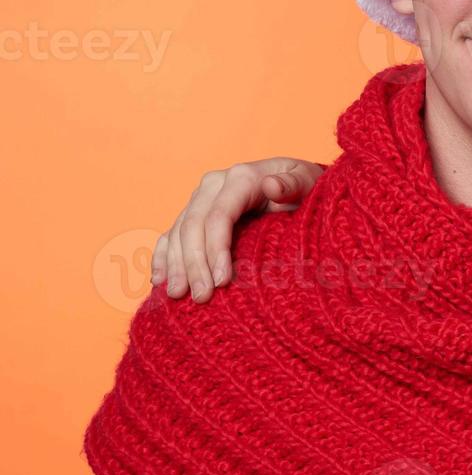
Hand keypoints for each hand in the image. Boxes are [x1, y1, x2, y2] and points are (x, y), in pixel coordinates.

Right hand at [151, 158, 324, 302]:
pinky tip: (160, 280)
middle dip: (194, 264)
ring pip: (177, 233)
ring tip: (178, 296)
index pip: (219, 216)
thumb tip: (270, 185)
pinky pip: (169, 235)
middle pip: (193, 227)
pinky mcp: (194, 214)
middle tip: (201, 297)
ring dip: (175, 266)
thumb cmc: (307, 187)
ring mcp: (201, 199)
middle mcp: (214, 185)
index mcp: (241, 177)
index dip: (216, 249)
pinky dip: (163, 257)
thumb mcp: (308, 181)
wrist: (300, 186)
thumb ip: (292, 184)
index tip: (221, 281)